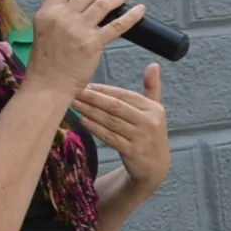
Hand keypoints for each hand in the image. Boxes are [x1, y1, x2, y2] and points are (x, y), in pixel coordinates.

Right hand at [24, 0, 146, 96]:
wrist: (48, 84)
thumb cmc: (46, 62)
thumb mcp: (43, 31)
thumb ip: (56, 17)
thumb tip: (76, 7)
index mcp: (47, 13)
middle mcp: (62, 17)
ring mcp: (78, 29)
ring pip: (103, 3)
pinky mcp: (93, 43)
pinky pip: (118, 24)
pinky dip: (132, 15)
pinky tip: (139, 10)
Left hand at [74, 64, 168, 191]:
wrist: (155, 166)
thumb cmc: (150, 134)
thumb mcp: (155, 111)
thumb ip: (152, 88)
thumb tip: (153, 64)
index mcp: (154, 108)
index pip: (125, 95)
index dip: (104, 90)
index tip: (86, 85)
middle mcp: (149, 121)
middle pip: (116, 107)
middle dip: (93, 99)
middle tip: (75, 92)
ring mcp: (141, 137)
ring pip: (110, 121)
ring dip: (90, 112)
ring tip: (74, 104)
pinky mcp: (132, 151)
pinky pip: (109, 137)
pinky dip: (95, 128)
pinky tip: (82, 121)